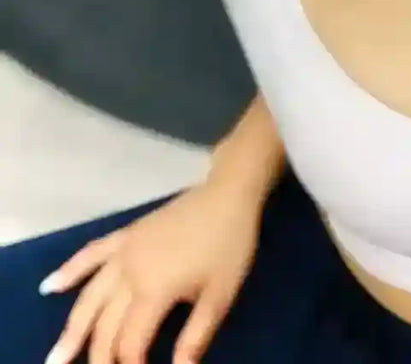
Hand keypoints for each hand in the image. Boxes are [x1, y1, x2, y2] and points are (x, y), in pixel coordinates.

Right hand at [40, 179, 263, 363]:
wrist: (228, 194)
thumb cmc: (229, 245)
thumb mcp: (220, 296)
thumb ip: (195, 338)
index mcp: (153, 290)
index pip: (129, 343)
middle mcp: (129, 272)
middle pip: (104, 326)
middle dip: (98, 358)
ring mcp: (123, 251)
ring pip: (89, 297)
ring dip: (71, 330)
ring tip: (56, 357)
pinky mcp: (125, 235)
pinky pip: (90, 254)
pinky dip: (69, 271)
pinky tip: (50, 287)